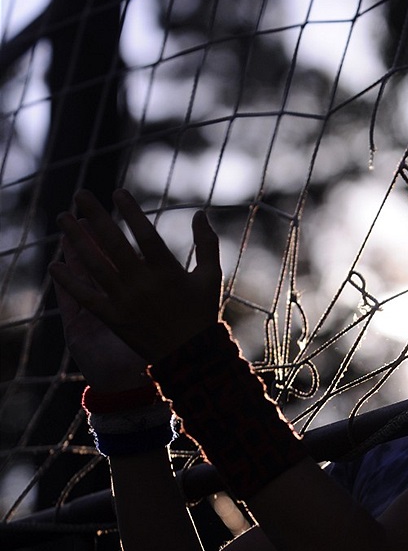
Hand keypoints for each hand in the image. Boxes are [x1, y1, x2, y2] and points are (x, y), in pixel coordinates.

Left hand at [50, 189, 221, 363]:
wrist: (191, 357)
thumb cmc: (202, 315)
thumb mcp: (210, 278)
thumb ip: (206, 244)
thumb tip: (200, 214)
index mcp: (167, 272)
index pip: (145, 234)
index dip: (131, 212)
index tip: (117, 192)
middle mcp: (143, 284)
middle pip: (114, 243)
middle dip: (96, 216)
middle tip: (80, 194)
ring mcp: (126, 302)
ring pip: (95, 265)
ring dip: (77, 240)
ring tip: (63, 219)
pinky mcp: (114, 319)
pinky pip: (86, 298)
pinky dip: (69, 282)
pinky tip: (54, 265)